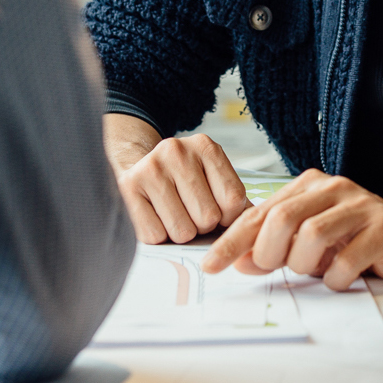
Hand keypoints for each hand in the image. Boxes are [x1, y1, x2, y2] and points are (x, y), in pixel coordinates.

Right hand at [103, 114, 249, 244]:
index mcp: (205, 146)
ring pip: (182, 231)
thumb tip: (253, 232)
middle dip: (202, 226)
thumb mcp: (213, 180)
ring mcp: (150, 166)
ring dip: (180, 233)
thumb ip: (237, 203)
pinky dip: (158, 236)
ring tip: (172, 214)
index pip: (234, 200)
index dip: (228, 217)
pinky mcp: (128, 187)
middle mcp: (177, 150)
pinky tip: (154, 216)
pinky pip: (155, 236)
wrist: (140, 169)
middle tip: (189, 212)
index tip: (216, 210)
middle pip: (208, 217)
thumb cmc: (184, 183)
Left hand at [201, 169, 382, 289]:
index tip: (211, 265)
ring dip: (306, 266)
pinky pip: (345, 261)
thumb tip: (240, 260)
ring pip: (311, 237)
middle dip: (270, 254)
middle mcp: (332, 188)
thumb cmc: (358, 237)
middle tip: (276, 269)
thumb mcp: (312, 238)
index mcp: (309, 185)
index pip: (259, 212)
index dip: (232, 241)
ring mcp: (359, 205)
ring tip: (317, 271)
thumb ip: (277, 244)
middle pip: (281, 220)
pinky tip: (343, 276)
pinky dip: (336, 278)